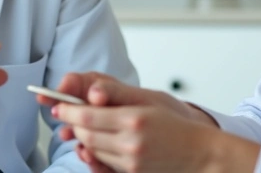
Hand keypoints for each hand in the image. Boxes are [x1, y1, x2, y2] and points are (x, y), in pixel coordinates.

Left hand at [45, 72, 229, 172]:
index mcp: (133, 118)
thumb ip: (117, 98)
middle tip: (64, 115)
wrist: (200, 154)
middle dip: (72, 125)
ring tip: (80, 128)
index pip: (88, 115)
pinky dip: (96, 154)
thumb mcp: (148, 102)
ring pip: (93, 150)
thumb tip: (88, 96)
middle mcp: (130, 142)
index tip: (59, 106)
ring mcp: (131, 161)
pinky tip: (95, 145)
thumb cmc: (176, 126)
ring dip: (83, 139)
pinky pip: (105, 163)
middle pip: (86, 135)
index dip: (68, 111)